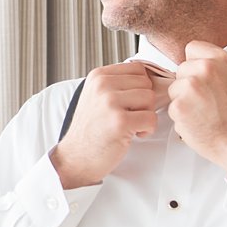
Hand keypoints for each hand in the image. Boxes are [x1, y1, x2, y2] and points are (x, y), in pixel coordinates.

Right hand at [50, 63, 171, 187]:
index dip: (140, 87)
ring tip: (130, 125)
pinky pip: (151, 118)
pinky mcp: (120, 122)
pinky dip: (147, 129)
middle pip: (146, 83)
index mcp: (98, 76)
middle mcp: (102, 85)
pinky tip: (133, 134)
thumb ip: (117, 84)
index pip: (138, 69)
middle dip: (144, 102)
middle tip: (129, 116)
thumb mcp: (96, 97)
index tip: (129, 103)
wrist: (75, 157)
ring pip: (151, 98)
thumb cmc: (91, 130)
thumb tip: (148, 77)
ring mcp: (110, 102)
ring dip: (146, 115)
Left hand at [167, 41, 226, 174]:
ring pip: (174, 89)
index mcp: (221, 59)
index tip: (199, 75)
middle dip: (188, 83)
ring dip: (183, 100)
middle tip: (205, 100)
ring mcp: (190, 87)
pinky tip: (198, 122)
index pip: (193, 48)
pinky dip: (181, 117)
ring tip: (203, 112)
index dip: (195, 63)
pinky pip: (172, 108)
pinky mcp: (179, 106)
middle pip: (181, 69)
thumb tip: (217, 60)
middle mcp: (204, 69)